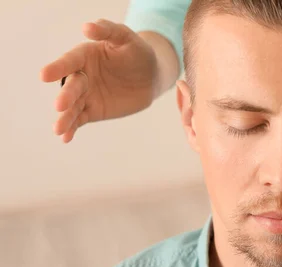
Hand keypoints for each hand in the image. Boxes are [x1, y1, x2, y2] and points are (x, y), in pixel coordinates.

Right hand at [40, 19, 158, 142]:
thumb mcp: (126, 38)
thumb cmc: (137, 53)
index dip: (58, 68)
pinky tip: (65, 138)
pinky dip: (72, 128)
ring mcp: (86, 95)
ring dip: (65, 118)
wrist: (150, 77)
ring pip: (73, 107)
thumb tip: (87, 27)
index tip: (44, 75)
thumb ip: (108, 31)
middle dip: (65, 96)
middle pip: (71, 87)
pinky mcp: (93, 111)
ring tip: (58, 129)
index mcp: (84, 56)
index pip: (69, 61)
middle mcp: (81, 76)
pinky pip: (81, 119)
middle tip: (60, 105)